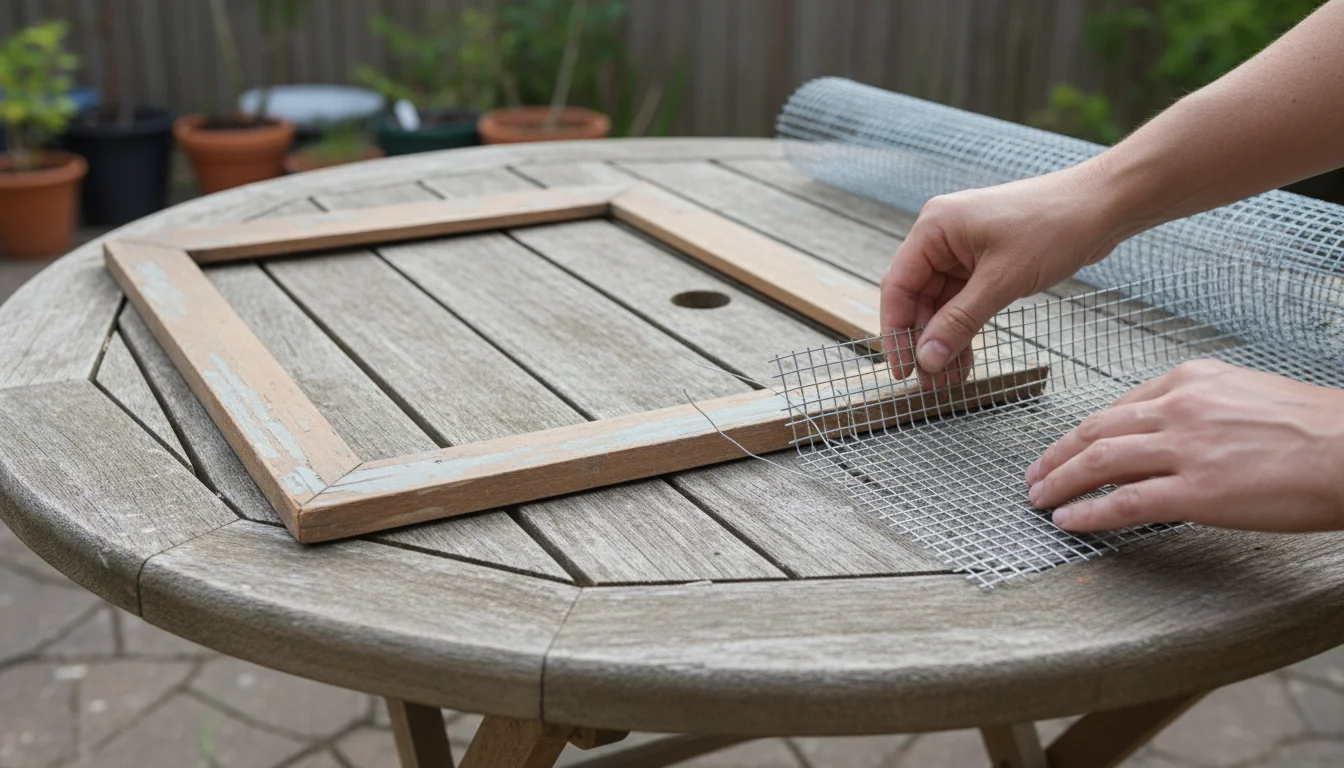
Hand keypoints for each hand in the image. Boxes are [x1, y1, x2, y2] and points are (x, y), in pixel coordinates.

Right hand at [880, 163, 1128, 378]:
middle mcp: (943, 236)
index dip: (896, 331)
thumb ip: (960, 321)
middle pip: (918, 297)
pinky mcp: (987, 260)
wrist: (1105, 205)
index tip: (902, 370)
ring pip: (943, 303)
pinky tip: (967, 357)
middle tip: (931, 383)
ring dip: (946, 339)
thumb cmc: (1055, 226)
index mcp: (934, 228)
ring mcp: (965, 248)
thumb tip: (928, 359)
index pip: (898, 286)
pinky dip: (966, 327)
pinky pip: (965, 299)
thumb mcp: (1002, 280)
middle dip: (925, 341)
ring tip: (950, 379)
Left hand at [1026, 360, 1343, 532]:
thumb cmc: (1314, 429)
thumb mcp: (1245, 395)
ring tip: (1039, 499)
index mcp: (1190, 380)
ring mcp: (1185, 449)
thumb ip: (1198, 409)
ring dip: (1059, 482)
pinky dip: (1087, 512)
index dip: (1082, 433)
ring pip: (1098, 463)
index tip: (1064, 448)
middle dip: (1055, 455)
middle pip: (1095, 431)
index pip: (1116, 407)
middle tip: (1034, 475)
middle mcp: (1179, 407)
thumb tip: (1166, 434)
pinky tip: (1067, 521)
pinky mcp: (1197, 492)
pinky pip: (1124, 502)